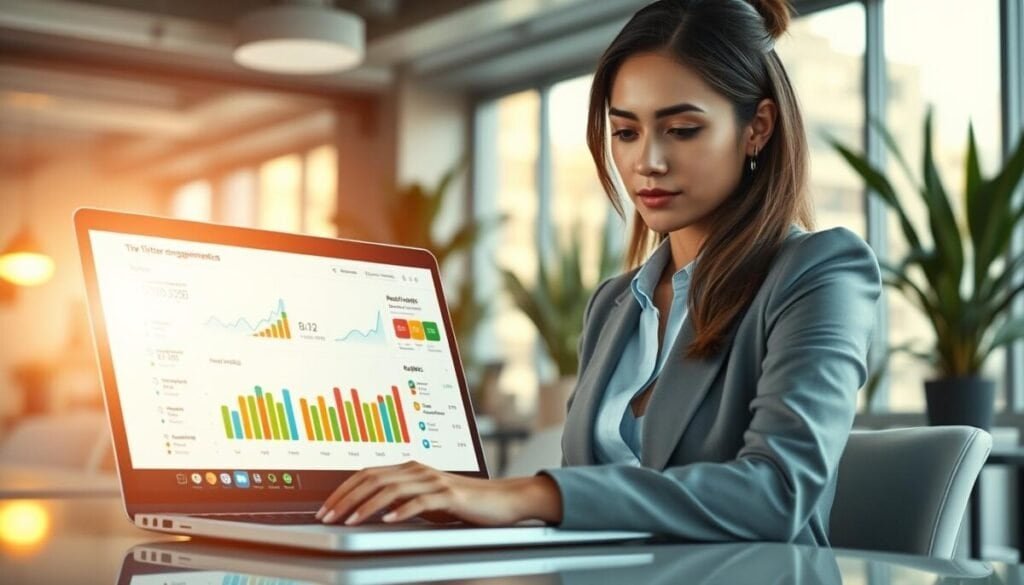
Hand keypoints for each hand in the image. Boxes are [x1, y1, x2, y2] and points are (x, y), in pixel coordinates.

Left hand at [315, 461, 561, 525]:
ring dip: (367, 506)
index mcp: (410, 468)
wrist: (502, 500)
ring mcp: (434, 480)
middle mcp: (419, 469)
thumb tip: (371, 512)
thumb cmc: (464, 503)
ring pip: (392, 489)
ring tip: (350, 521)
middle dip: (346, 498)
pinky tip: (388, 521)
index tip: (326, 508)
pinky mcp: (450, 495)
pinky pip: (421, 501)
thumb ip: (402, 500)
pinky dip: (402, 511)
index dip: (343, 490)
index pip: (368, 474)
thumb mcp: (427, 499)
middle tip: (327, 516)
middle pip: (373, 479)